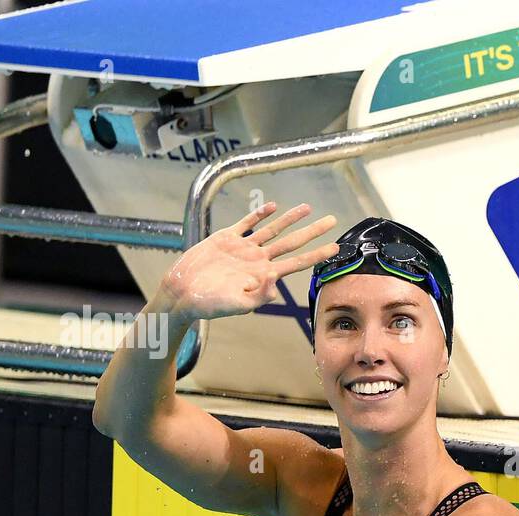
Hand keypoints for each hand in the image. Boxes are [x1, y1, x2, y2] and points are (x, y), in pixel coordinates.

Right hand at [158, 202, 338, 321]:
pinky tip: (272, 207)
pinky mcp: (225, 238)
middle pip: (292, 243)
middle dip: (313, 232)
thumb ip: (259, 296)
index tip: (336, 247)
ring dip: (290, 219)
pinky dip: (259, 214)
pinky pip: (246, 223)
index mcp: (264, 276)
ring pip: (272, 230)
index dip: (317, 254)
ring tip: (307, 208)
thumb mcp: (237, 305)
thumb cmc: (210, 305)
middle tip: (332, 220)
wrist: (183, 294)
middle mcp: (258, 260)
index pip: (297, 262)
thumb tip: (275, 282)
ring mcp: (243, 248)